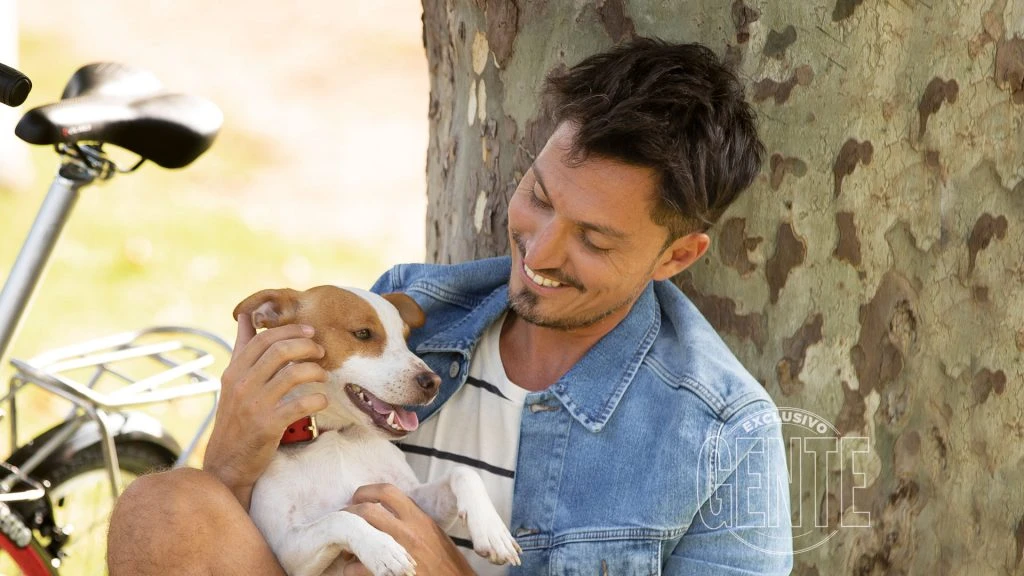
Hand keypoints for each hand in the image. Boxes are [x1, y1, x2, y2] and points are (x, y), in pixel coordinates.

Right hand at [202, 314, 328, 509]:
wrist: (225, 462)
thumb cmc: (235, 418)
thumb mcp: (233, 382)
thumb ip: (242, 349)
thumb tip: (244, 315)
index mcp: (234, 371)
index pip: (263, 339)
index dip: (290, 330)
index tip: (310, 331)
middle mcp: (241, 385)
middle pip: (279, 351)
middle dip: (306, 346)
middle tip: (321, 352)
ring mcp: (254, 405)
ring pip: (293, 374)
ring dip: (315, 372)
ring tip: (323, 376)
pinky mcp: (268, 426)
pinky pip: (300, 404)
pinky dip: (317, 399)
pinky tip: (321, 400)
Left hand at [342, 484, 474, 575]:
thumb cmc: (447, 563)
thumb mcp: (434, 533)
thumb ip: (413, 520)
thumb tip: (388, 513)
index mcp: (419, 519)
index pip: (388, 491)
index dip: (366, 491)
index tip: (358, 498)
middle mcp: (408, 532)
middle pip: (366, 511)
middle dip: (349, 514)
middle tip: (343, 520)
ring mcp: (398, 554)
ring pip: (359, 536)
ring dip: (346, 540)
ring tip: (346, 546)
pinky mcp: (391, 575)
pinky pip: (356, 568)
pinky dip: (350, 568)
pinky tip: (354, 569)